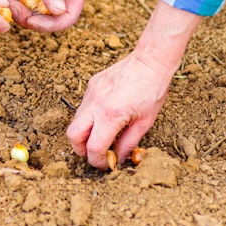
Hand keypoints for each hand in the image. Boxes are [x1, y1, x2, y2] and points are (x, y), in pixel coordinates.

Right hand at [66, 53, 172, 168]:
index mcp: (111, 115)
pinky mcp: (91, 86)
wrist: (149, 62)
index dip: (97, 161)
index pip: (93, 147)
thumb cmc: (152, 90)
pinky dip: (89, 118)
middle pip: (73, 136)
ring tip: (101, 136)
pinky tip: (104, 118)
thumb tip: (118, 158)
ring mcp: (91, 93)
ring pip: (75, 121)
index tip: (105, 164)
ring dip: (84, 134)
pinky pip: (83, 108)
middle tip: (95, 154)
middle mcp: (95, 104)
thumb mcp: (145, 122)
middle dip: (80, 150)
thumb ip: (128, 143)